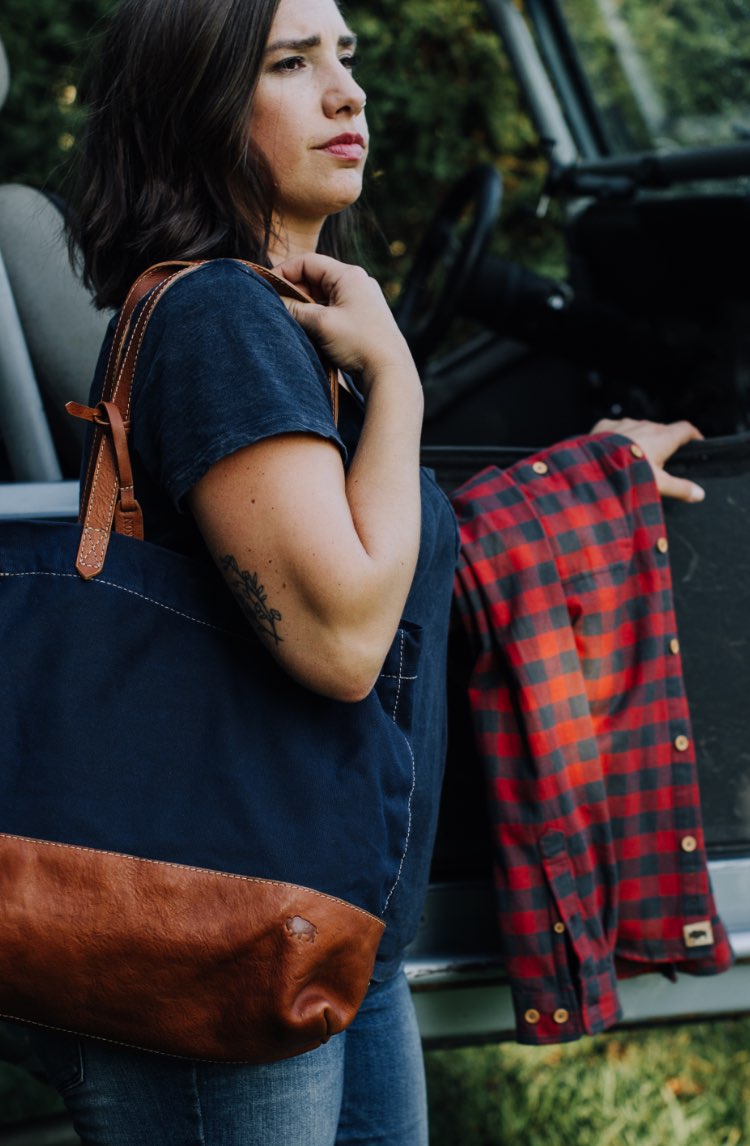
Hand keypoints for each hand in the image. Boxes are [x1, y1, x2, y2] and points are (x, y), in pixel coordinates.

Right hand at [276, 253, 417, 389]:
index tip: (266, 288)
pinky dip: (318, 317)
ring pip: (323, 296)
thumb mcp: (320, 323)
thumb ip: (294, 309)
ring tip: (292, 322)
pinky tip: (309, 332)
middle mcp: (358, 283)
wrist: (390, 372)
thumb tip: (274, 301)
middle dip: (294, 291)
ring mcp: (362, 300)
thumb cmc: (359, 343)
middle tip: (278, 308)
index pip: (307, 262)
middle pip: (315, 278)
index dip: (283, 272)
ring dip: (305, 307)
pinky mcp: (363, 318)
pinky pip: (333, 310)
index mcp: (349, 275)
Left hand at [591, 417, 705, 501]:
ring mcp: (624, 424)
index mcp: (663, 437)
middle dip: (664, 442)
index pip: (686, 429)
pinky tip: (613, 451)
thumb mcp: (659, 485)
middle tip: (662, 460)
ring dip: (640, 439)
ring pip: (637, 428)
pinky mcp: (604, 426)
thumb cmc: (631, 475)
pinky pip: (615, 429)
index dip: (693, 436)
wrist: (593, 468)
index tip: (697, 443)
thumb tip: (699, 494)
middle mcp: (645, 425)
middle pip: (661, 430)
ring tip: (635, 457)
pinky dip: (617, 437)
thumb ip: (681, 489)